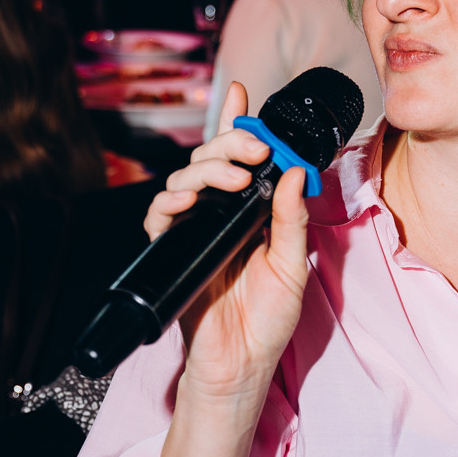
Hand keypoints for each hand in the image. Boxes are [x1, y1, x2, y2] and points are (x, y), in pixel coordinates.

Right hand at [144, 81, 308, 401]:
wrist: (238, 365)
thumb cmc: (267, 322)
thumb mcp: (292, 266)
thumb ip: (291, 219)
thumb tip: (296, 172)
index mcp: (251, 213)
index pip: (243, 160)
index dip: (237, 122)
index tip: (242, 91)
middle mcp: (221, 215)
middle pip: (213, 159)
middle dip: (230, 141)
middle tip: (252, 147)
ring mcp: (195, 230)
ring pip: (187, 177)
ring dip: (208, 167)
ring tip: (232, 177)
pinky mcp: (172, 250)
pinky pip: (161, 215)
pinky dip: (171, 200)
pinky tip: (187, 198)